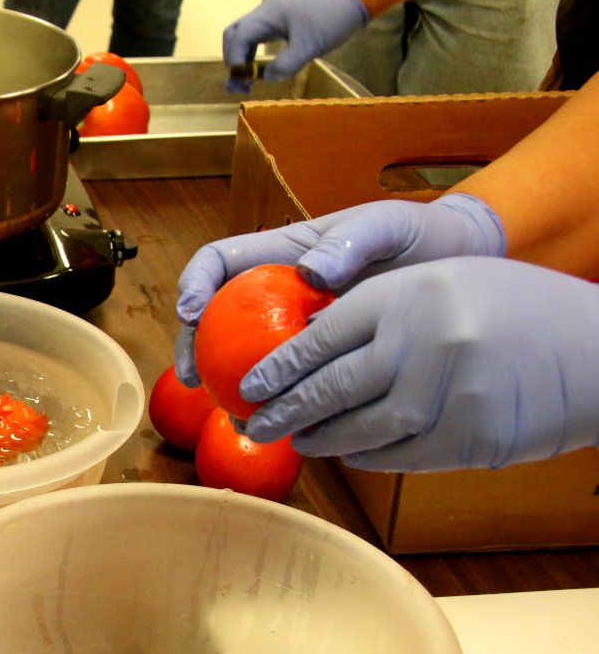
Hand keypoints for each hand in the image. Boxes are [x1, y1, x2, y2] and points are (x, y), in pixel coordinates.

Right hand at [174, 193, 504, 384]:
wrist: (462, 270)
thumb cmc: (422, 238)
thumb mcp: (390, 226)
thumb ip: (352, 241)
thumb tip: (309, 273)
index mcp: (283, 253)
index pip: (220, 260)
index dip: (195, 283)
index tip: (191, 312)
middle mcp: (278, 292)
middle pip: (216, 317)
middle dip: (195, 346)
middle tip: (195, 379)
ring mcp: (296, 329)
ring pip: (244, 357)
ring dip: (227, 386)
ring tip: (234, 415)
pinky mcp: (321, 362)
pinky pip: (288, 384)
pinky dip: (277, 405)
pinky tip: (281, 428)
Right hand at [222, 0, 367, 91]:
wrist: (352, 2)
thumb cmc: (331, 21)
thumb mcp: (308, 48)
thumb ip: (285, 65)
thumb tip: (266, 78)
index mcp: (269, 14)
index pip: (239, 37)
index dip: (236, 61)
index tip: (241, 82)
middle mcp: (265, 12)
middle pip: (234, 34)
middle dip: (232, 59)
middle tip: (238, 83)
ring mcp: (272, 15)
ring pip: (244, 36)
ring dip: (241, 58)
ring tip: (245, 83)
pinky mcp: (280, 21)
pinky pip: (257, 37)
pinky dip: (252, 54)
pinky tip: (258, 71)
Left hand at [240, 257, 598, 470]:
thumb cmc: (518, 308)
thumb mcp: (446, 283)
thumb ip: (383, 308)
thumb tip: (313, 341)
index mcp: (411, 294)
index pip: (322, 336)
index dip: (279, 366)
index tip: (249, 385)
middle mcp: (423, 342)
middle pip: (330, 387)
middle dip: (283, 410)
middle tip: (253, 423)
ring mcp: (446, 395)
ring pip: (359, 428)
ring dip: (320, 438)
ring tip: (296, 440)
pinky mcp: (468, 440)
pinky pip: (397, 456)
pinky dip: (365, 456)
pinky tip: (347, 452)